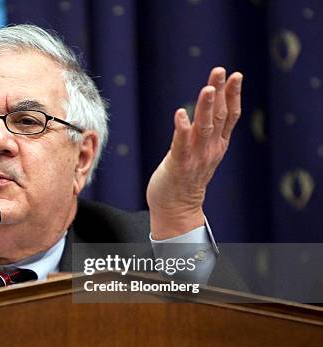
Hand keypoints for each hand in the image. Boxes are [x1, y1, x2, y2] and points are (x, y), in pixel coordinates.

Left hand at [147, 67, 242, 239]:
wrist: (177, 208)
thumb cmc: (185, 178)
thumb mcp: (201, 152)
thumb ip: (204, 133)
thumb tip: (204, 110)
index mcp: (217, 144)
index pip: (229, 116)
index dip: (233, 95)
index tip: (236, 75)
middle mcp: (210, 149)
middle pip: (218, 116)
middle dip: (220, 92)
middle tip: (220, 71)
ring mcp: (196, 157)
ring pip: (203, 127)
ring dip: (205, 107)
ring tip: (207, 88)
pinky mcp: (179, 164)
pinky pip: (181, 144)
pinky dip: (182, 129)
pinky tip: (180, 114)